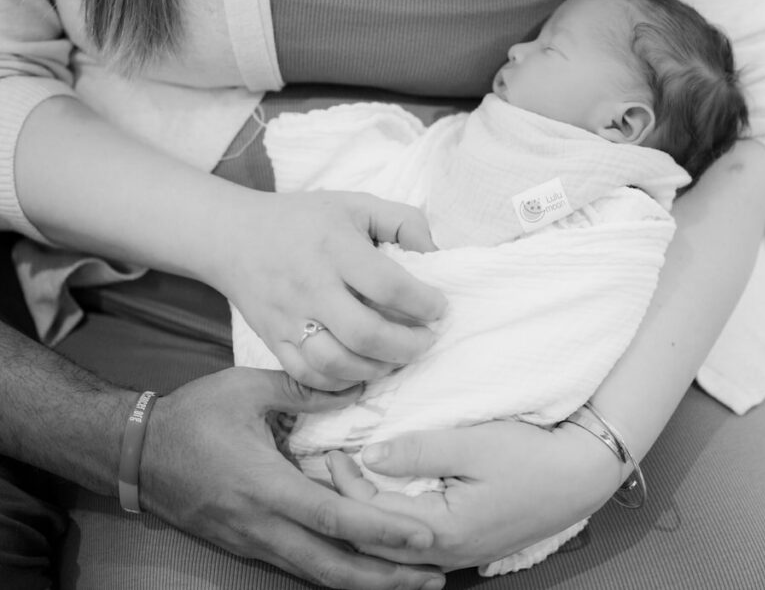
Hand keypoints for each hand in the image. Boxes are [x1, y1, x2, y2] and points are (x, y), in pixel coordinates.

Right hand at [139, 367, 446, 589]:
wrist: (136, 452)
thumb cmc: (192, 416)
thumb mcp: (247, 388)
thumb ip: (305, 390)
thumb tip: (359, 388)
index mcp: (266, 487)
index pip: (334, 519)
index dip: (381, 531)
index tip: (422, 538)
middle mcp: (262, 526)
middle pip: (332, 568)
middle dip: (386, 579)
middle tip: (434, 577)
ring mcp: (254, 541)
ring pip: (317, 574)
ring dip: (366, 582)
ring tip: (410, 580)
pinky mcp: (248, 544)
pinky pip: (300, 565)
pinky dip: (337, 572)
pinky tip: (364, 568)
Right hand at [216, 191, 447, 388]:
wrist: (233, 236)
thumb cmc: (305, 220)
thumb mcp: (357, 205)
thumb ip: (404, 222)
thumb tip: (436, 254)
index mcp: (335, 247)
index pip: (388, 285)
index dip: (423, 303)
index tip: (439, 307)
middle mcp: (311, 286)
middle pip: (365, 334)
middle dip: (407, 346)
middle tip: (426, 340)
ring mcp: (289, 318)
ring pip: (336, 363)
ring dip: (377, 369)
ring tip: (397, 358)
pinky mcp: (273, 340)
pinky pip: (308, 376)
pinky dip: (341, 383)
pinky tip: (363, 371)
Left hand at [324, 421, 623, 569]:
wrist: (579, 476)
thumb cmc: (530, 457)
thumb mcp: (473, 444)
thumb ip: (418, 451)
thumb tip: (368, 455)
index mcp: (442, 531)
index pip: (372, 515)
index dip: (346, 485)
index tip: (336, 451)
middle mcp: (445, 554)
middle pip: (375, 543)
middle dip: (348, 507)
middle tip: (332, 470)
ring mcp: (457, 555)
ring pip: (392, 550)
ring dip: (367, 520)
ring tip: (350, 487)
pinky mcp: (466, 546)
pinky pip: (414, 547)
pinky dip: (391, 527)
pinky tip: (385, 505)